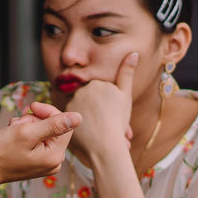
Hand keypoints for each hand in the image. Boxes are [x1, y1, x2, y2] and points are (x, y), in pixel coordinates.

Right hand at [0, 103, 81, 194]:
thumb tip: (79, 117)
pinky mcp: (34, 162)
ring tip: (12, 130)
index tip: (31, 108)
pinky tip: (11, 137)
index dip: (49, 112)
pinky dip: (23, 134)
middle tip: (18, 123)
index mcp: (55, 156)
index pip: (65, 124)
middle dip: (35, 120)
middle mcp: (53, 162)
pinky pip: (35, 141)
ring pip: (43, 132)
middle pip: (55, 128)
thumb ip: (54, 124)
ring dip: (27, 125)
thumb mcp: (27, 132)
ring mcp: (43, 163)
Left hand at [65, 51, 138, 166]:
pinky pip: (73, 119)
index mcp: (95, 82)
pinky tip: (88, 134)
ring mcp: (71, 104)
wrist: (105, 145)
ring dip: (90, 120)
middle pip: (89, 101)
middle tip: (107, 125)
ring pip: (82, 111)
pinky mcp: (64, 117)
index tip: (111, 115)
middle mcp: (80, 90)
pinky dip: (80, 126)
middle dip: (99, 113)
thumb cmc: (118, 120)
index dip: (107, 105)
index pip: (99, 92)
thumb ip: (127, 73)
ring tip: (100, 132)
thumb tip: (133, 53)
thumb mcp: (125, 95)